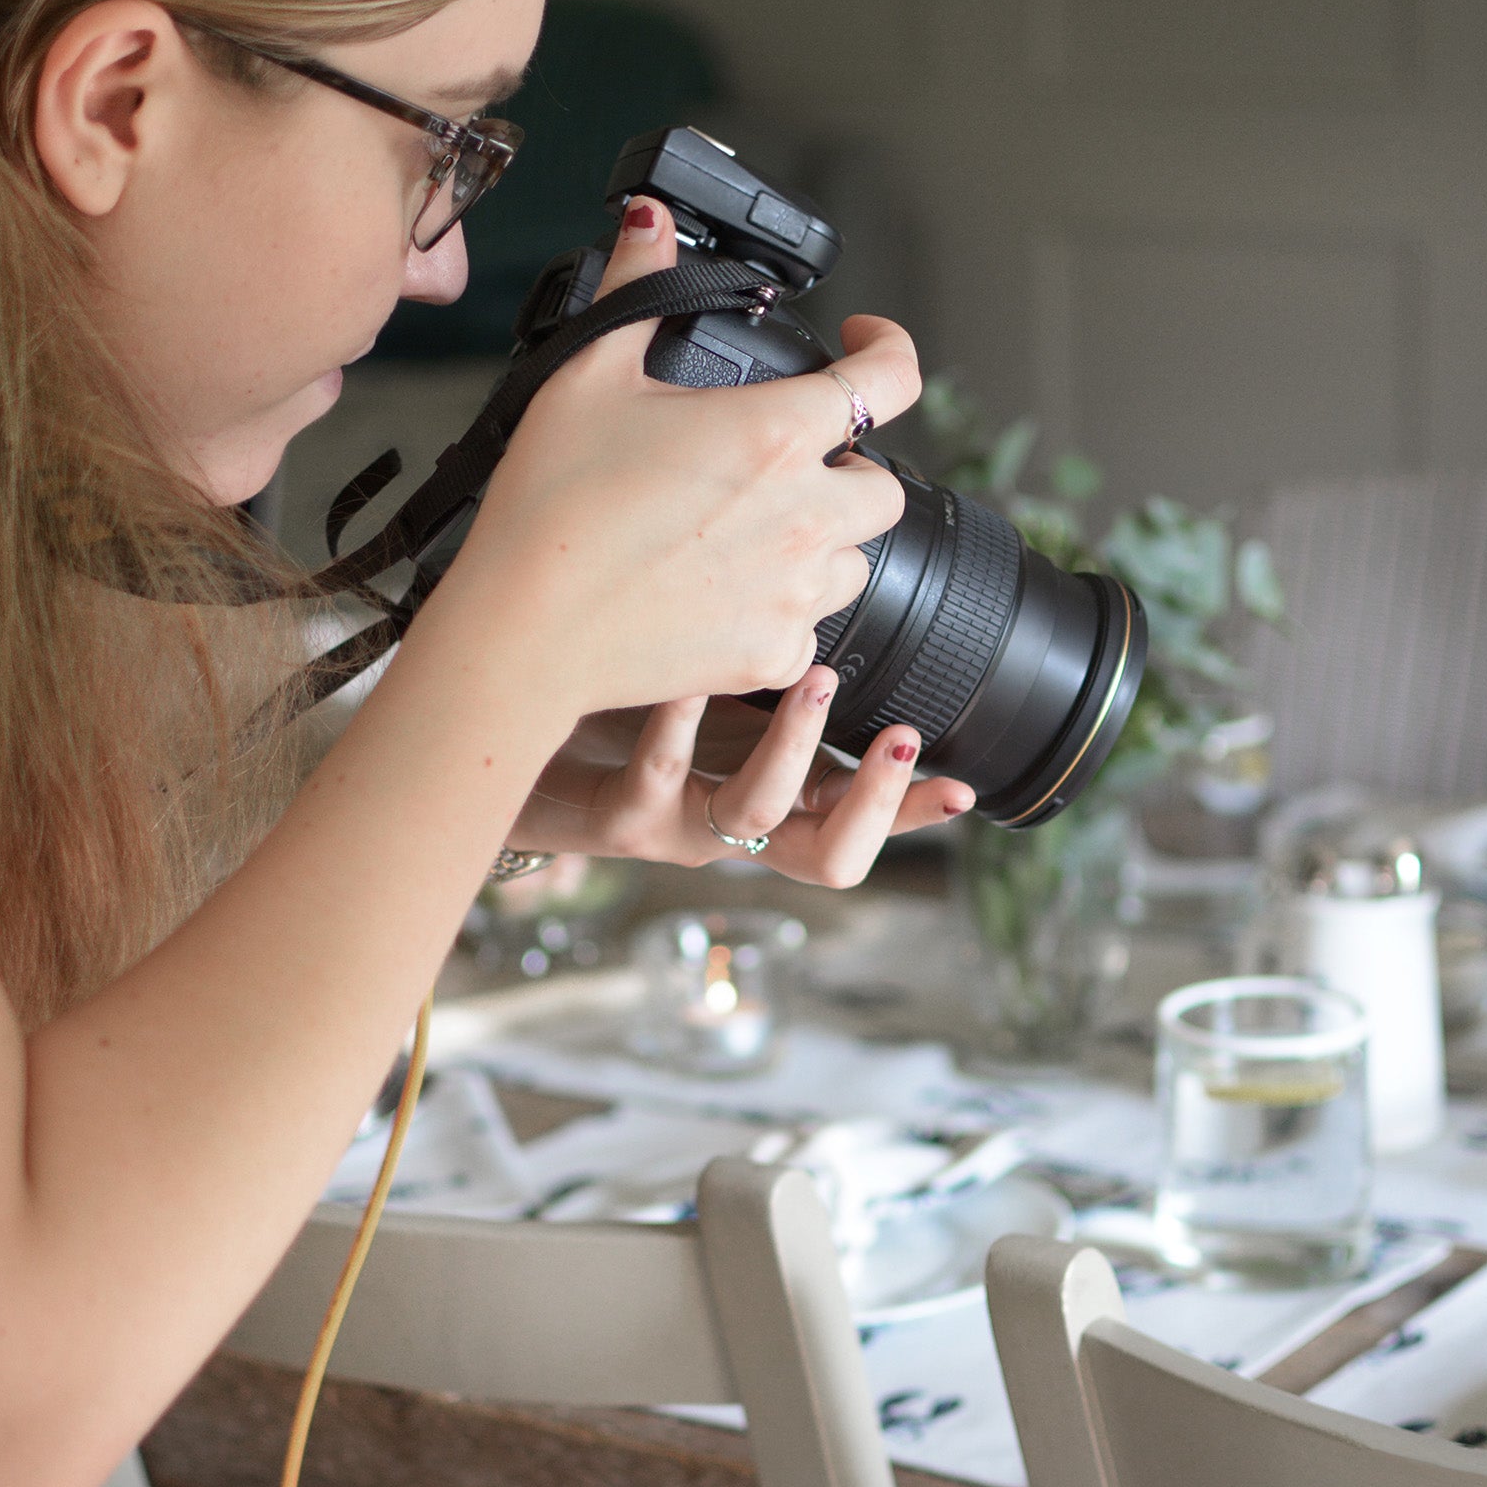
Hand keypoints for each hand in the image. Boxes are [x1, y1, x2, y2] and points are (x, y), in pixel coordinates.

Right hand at [426, 195, 921, 718]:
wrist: (525, 631)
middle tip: (784, 465)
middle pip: (882, 487)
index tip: (867, 347)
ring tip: (752, 532)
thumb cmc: (550, 508)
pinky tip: (728, 591)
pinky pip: (811, 631)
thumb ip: (636, 289)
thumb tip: (649, 225)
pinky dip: (784, 610)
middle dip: (847, 467)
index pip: (890, 380)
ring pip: (854, 561)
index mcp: (775, 435)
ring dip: (822, 541)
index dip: (890, 350)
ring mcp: (794, 593)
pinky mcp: (772, 655)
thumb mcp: (586, 375)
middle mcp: (805, 517)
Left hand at [511, 666, 974, 887]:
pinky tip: (695, 666)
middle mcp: (735, 831)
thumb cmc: (636, 718)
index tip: (964, 788)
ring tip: (813, 674)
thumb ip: (790, 690)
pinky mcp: (618, 816)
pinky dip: (679, 719)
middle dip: (874, 800)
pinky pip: (658, 774)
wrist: (522, 745)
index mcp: (774, 808)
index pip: (863, 830)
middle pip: (829, 858)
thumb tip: (856, 628)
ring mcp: (677, 829)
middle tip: (899, 733)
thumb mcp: (726, 709)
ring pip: (754, 813)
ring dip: (794, 745)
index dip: (914, 819)